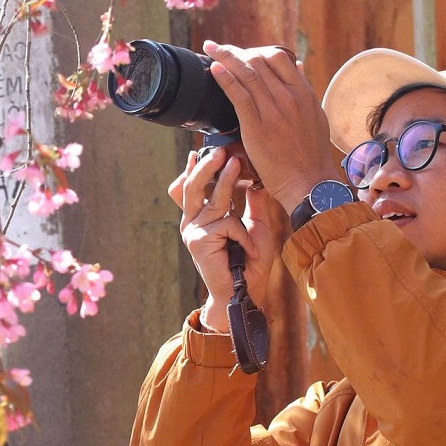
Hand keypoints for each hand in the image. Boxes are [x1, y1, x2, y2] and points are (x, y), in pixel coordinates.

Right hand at [170, 146, 283, 333]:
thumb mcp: (255, 226)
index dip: (193, 170)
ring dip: (224, 180)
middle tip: (221, 151)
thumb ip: (252, 203)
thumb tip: (255, 178)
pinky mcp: (198, 240)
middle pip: (192, 187)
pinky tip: (249, 250)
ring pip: (210, 198)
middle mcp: (192, 223)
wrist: (243, 293)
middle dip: (206, 167)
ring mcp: (192, 231)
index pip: (191, 189)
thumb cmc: (249, 263)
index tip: (200, 152)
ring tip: (234, 162)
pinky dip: (244, 235)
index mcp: (201, 218)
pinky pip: (227, 223)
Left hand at [202, 41, 339, 214]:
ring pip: (247, 73)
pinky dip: (225, 78)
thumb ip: (304, 89)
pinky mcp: (258, 127)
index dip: (256, 50)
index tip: (242, 53)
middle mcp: (289, 97)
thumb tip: (297, 65)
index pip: (278, 57)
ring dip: (225, 57)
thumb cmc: (311, 154)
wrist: (310, 183)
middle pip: (259, 61)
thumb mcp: (316, 115)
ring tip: (210, 49)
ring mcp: (274, 111)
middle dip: (235, 51)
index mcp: (303, 93)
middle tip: (218, 49)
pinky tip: (214, 68)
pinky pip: (239, 96)